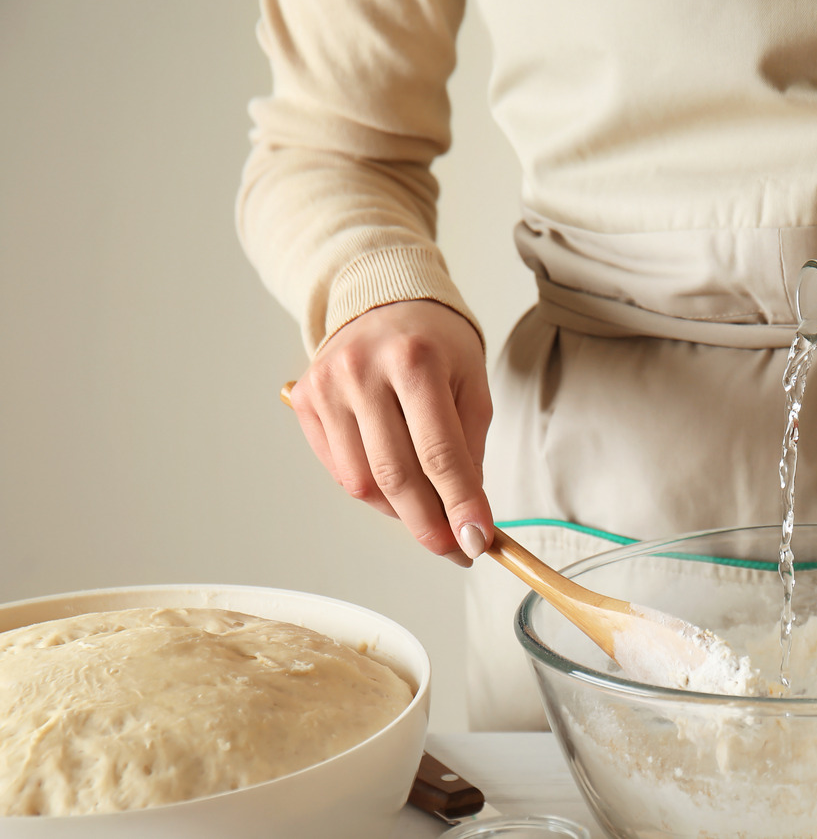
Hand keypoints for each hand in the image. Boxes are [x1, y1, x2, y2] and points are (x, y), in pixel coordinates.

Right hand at [287, 300, 492, 565]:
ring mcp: (327, 386)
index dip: (460, 504)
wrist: (384, 300)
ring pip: (362, 482)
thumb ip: (469, 448)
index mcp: (415, 361)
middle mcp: (363, 371)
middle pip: (396, 475)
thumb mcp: (471, 384)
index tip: (477, 542)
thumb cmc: (436, 345)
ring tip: (427, 509)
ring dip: (399, 511)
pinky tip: (394, 484)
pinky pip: (339, 470)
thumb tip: (466, 515)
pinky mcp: (305, 400)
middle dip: (429, 524)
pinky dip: (371, 491)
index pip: (440, 452)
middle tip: (456, 549)